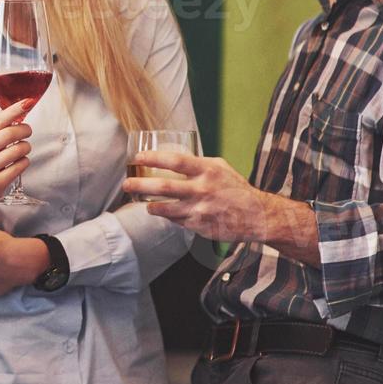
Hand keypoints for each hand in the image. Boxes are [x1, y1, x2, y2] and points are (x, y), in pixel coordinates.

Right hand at [0, 99, 33, 226]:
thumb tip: (18, 112)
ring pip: (18, 150)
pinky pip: (20, 166)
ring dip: (26, 147)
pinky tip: (19, 162)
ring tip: (22, 148)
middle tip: (27, 131)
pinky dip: (24, 161)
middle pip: (9, 134)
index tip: (28, 102)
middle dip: (24, 130)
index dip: (15, 110)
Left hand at [125, 151, 315, 257]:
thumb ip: (197, 164)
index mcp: (207, 171)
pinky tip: (166, 213)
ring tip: (144, 202)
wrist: (256, 215)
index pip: (174, 161)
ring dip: (150, 206)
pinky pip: (176, 221)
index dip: (153, 158)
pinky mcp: (199, 226)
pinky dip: (168, 216)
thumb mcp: (219, 168)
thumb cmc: (235, 187)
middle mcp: (202, 190)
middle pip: (163, 186)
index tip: (138, 157)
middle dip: (139, 185)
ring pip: (164, 208)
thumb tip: (170, 159)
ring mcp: (200, 210)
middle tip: (126, 185)